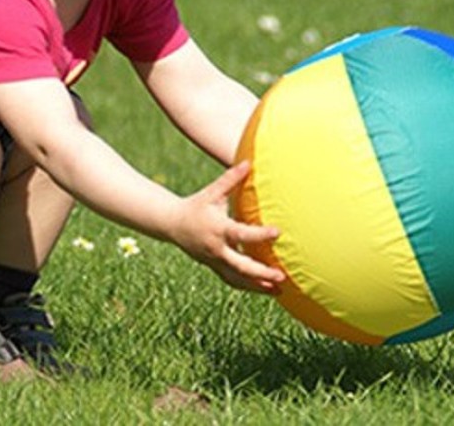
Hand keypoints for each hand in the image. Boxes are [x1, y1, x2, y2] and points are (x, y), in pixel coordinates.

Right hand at [171, 162, 284, 293]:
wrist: (172, 223)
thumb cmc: (196, 205)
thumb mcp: (212, 192)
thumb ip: (231, 179)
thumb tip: (248, 162)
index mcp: (218, 228)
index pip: (241, 233)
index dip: (259, 234)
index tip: (278, 232)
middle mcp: (216, 248)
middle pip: (240, 265)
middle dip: (260, 273)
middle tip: (281, 276)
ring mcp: (214, 260)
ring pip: (237, 279)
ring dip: (257, 286)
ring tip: (278, 291)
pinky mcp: (214, 267)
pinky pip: (232, 281)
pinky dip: (248, 286)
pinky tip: (265, 289)